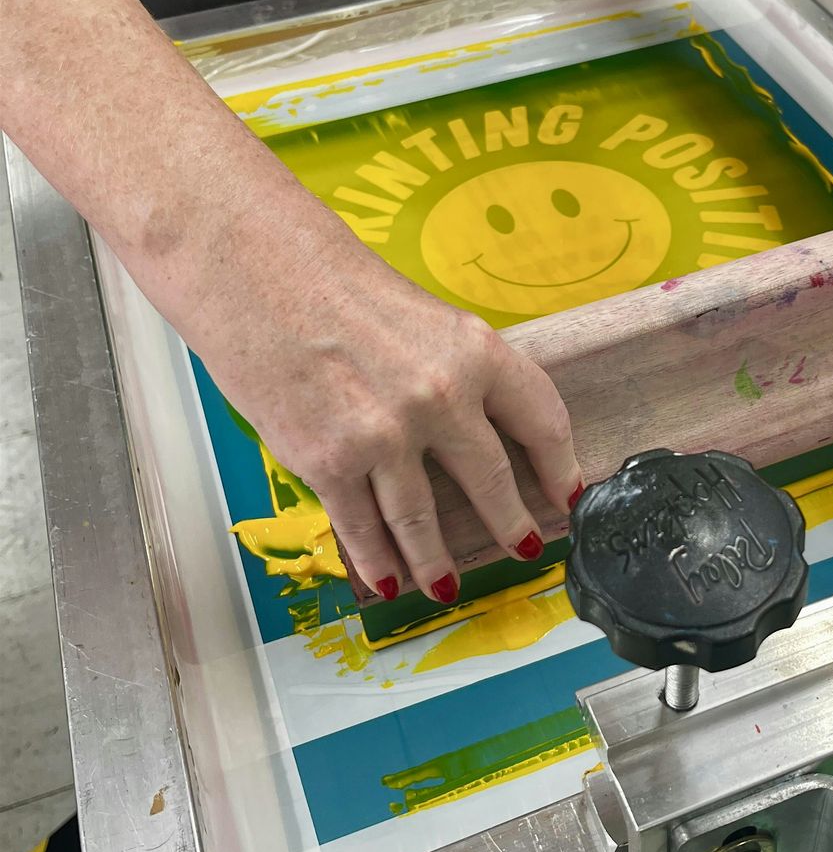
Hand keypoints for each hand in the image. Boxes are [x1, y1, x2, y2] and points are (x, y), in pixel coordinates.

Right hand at [199, 230, 581, 603]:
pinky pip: (363, 528)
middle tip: (521, 548)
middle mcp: (439, 398)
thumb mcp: (421, 314)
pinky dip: (376, 562)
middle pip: (492, 482)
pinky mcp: (328, 462)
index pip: (541, 420)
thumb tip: (473, 427)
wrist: (247, 267)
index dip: (559, 465)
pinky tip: (386, 580)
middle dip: (510, 524)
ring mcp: (383, 437)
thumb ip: (453, 370)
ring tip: (446, 583)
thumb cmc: (328, 280)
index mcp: (475, 351)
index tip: (565, 493)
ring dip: (436, 562)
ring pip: (423, 522)